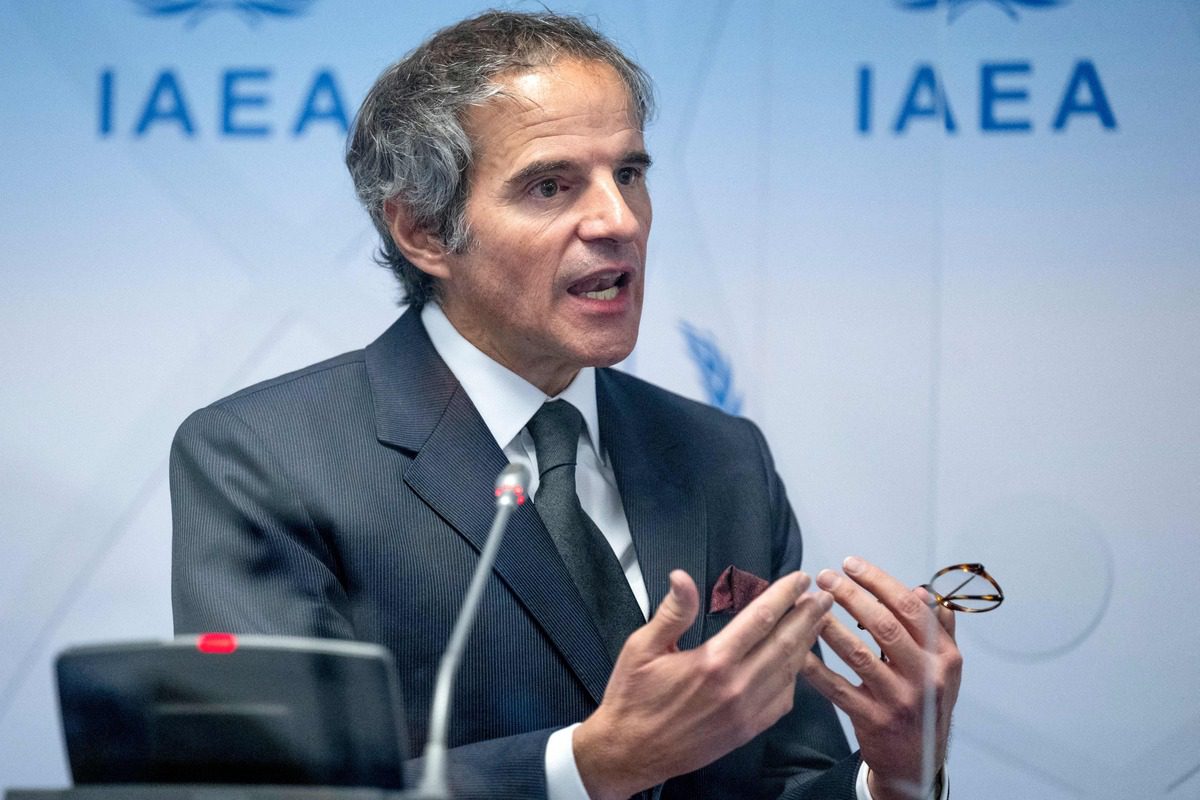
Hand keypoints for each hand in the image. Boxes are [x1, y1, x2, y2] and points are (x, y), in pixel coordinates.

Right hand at [573, 569, 833, 799]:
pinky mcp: (746, 731)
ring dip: (806, 644)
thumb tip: (682, 577)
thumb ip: (671, 612)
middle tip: (825, 597)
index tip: (799, 579)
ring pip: (788, 672)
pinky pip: (782, 701)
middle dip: (807, 617)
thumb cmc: (632, 698)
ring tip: (816, 623)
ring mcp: (745, 713)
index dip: (784, 596)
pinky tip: (795, 663)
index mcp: (712, 661)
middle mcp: (736, 687)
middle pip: (785, 643)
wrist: (629, 753)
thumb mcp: (641, 647)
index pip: (760, 619)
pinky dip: (794, 679)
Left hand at [802, 557, 960, 799]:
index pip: (911, 608)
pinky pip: (837, 688)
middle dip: (851, 596)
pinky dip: (816, 668)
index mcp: (944, 657)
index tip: (851, 564)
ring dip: (829, 626)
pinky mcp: (872, 719)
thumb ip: (939, 628)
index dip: (879, 581)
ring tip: (808, 605)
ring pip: (858, 654)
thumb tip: (923, 590)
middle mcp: (925, 677)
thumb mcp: (946, 667)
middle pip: (884, 626)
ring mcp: (898, 700)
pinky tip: (797, 650)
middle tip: (825, 577)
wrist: (918, 762)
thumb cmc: (927, 704)